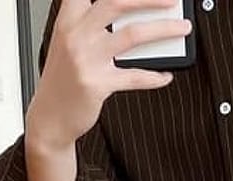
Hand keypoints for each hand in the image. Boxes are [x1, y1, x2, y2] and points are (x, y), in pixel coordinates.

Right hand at [26, 0, 191, 148]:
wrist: (50, 118)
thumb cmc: (62, 81)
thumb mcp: (69, 45)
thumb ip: (92, 26)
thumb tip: (133, 17)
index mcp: (69, 20)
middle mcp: (76, 35)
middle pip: (117, 2)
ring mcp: (87, 59)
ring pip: (133, 35)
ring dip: (163, 29)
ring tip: (182, 28)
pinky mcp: (97, 84)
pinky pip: (135, 76)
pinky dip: (154, 76)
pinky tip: (165, 75)